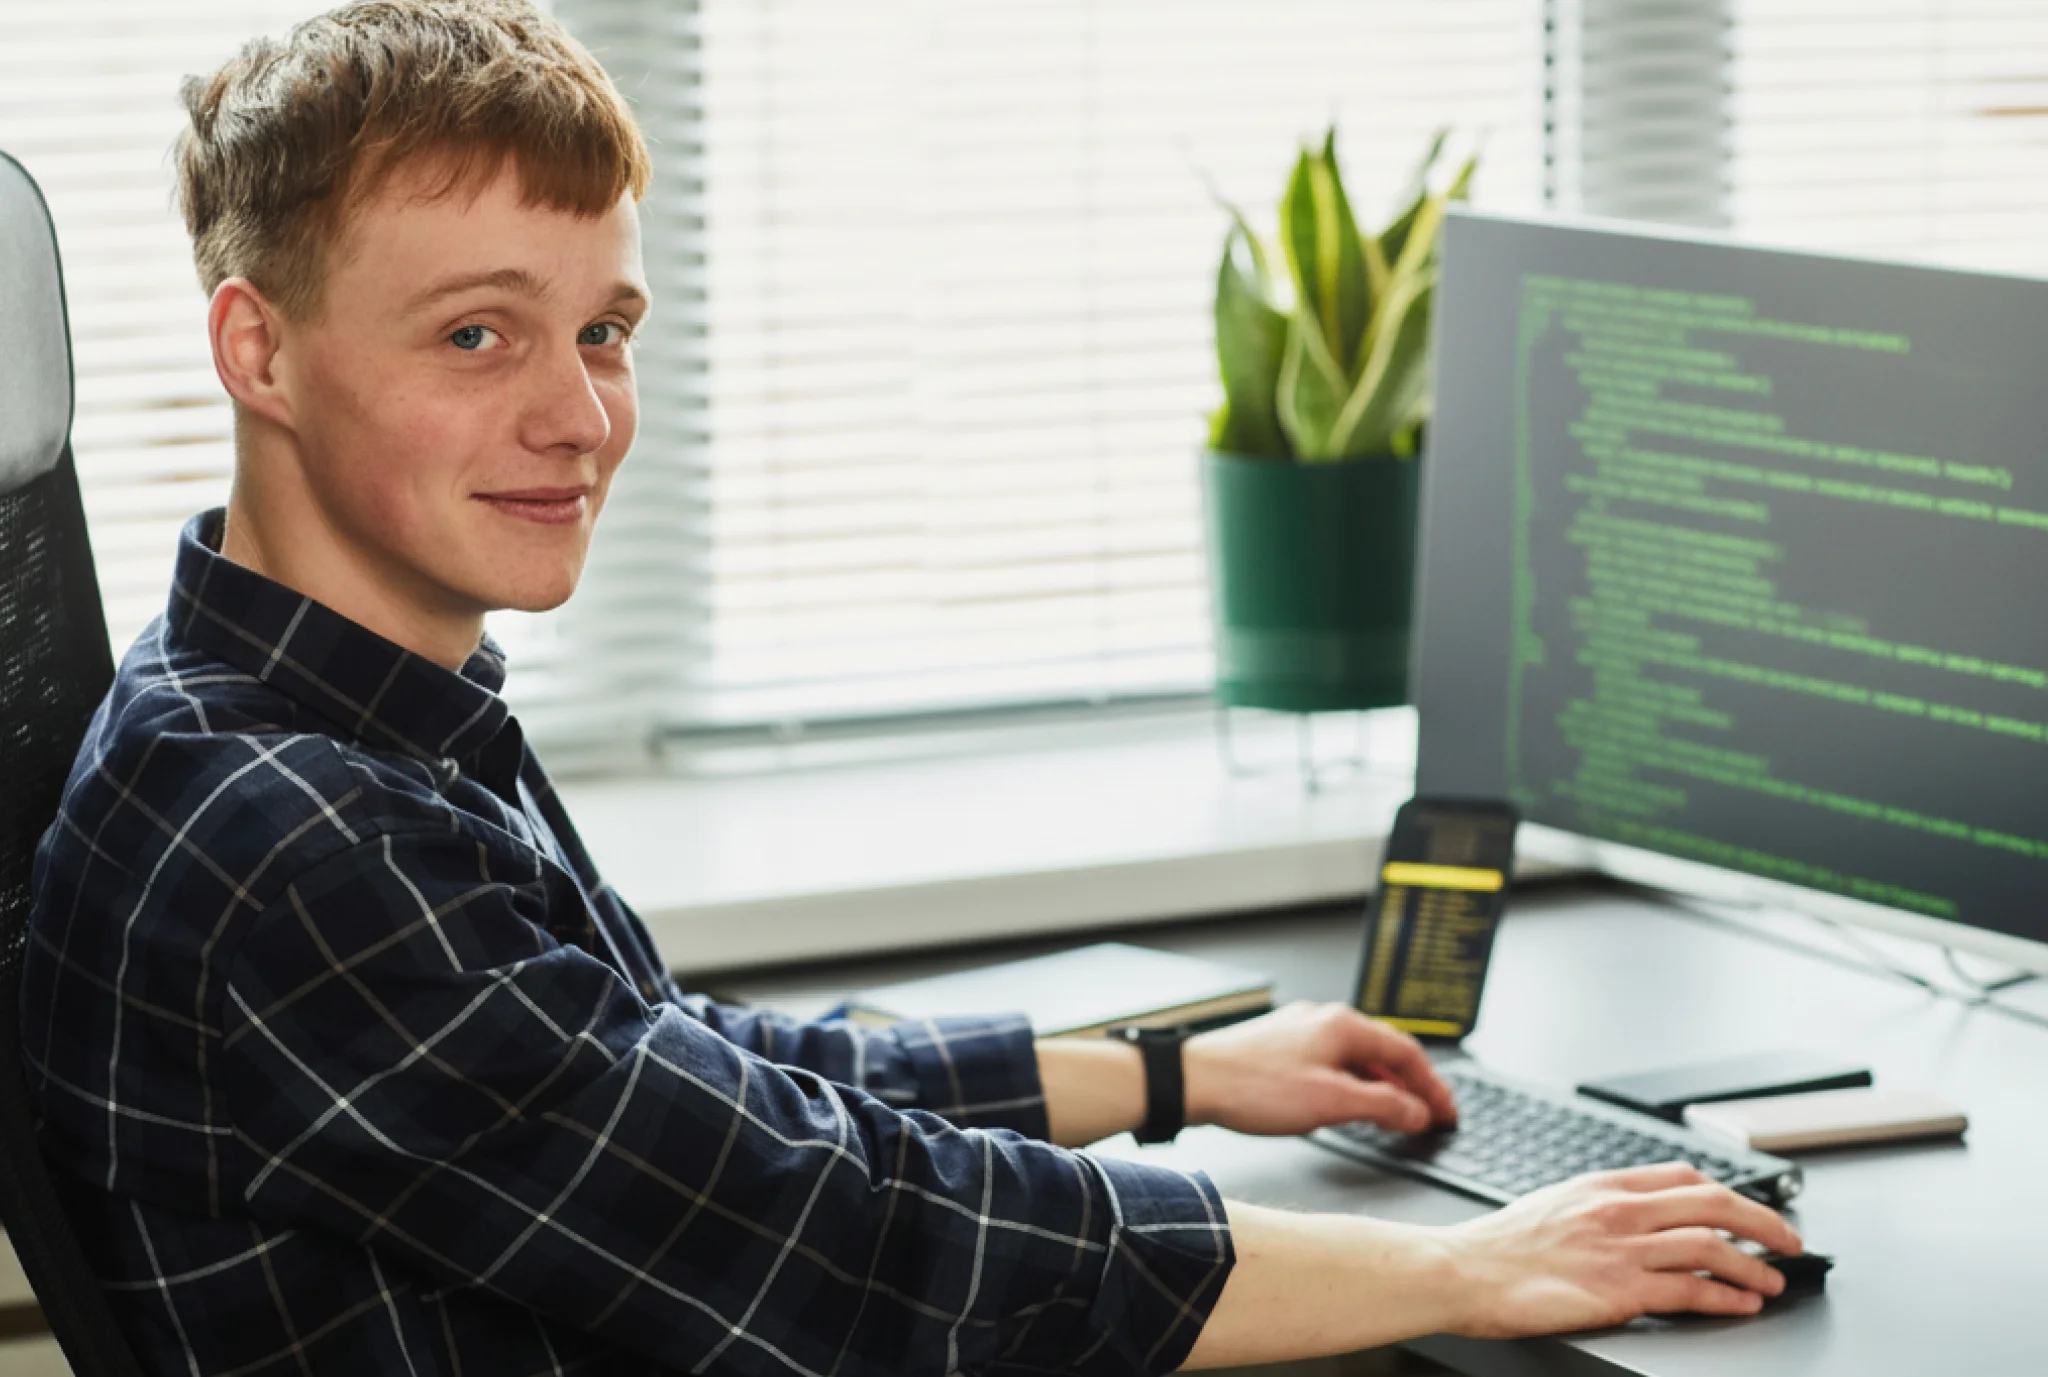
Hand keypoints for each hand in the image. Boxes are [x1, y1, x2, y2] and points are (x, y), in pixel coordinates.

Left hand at [1182, 1001, 1457, 1136]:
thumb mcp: (1331, 1103)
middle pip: (1383, 1051)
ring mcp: (1299, 1031)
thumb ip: (1382, 1106)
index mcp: (1343, 1025)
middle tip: (1428, 1115)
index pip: (1408, 1052)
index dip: (1433, 1086)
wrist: (1191, 1080)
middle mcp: (1323, 1020)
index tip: (1447, 1112)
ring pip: (1355, 1058)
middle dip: (1410, 1085)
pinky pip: (1330, 1063)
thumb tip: (1417, 1112)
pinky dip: (1351, 1084)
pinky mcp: (1278, 1047)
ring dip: (1380, 1086)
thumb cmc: (1252, 1086)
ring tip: (1394, 1116)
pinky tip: (1345, 1106)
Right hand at [1443, 1162, 1805, 1335]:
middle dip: (1762, 1220)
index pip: (1682, 1175)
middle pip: (1713, 1202)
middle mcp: (1618, 1209)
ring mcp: (1622, 1248)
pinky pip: (1692, 1289)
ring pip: (1712, 1245)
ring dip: (1754, 1264)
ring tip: (1773, 1279)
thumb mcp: (1550, 1206)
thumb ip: (1595, 1207)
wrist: (1461, 1272)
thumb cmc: (1496, 1247)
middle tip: (1787, 1238)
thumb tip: (1628, 1219)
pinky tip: (1743, 1303)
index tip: (1745, 1207)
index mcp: (1601, 1185)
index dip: (1726, 1190)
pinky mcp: (1621, 1290)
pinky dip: (1727, 1296)